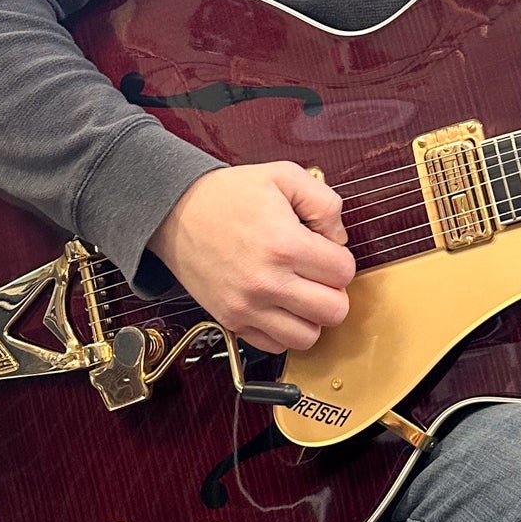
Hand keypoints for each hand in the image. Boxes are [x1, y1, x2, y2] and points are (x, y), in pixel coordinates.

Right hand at [148, 161, 354, 354]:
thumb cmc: (228, 195)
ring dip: (312, 317)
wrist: (175, 212)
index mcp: (285, 245)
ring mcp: (248, 306)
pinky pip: (275, 346)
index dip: (340, 258)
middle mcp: (267, 282)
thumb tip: (339, 239)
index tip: (324, 250)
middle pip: (334, 311)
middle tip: (317, 275)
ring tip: (301, 293)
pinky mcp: (232, 320)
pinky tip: (280, 305)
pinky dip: (284, 331)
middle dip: (334, 291)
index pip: (344, 272)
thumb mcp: (284, 175)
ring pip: (308, 337)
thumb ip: (325, 203)